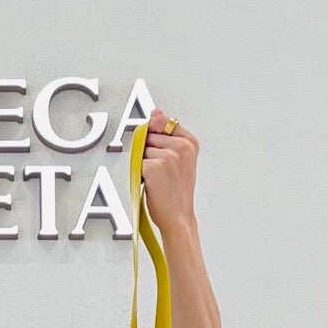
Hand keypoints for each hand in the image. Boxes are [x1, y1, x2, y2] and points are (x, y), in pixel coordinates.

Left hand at [140, 108, 198, 237]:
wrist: (178, 216)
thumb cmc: (178, 191)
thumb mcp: (181, 158)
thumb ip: (167, 134)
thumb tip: (155, 111)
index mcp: (190, 142)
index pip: (164, 123)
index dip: (156, 136)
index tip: (160, 150)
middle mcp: (180, 146)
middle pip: (150, 136)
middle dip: (150, 152)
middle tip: (161, 171)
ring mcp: (167, 156)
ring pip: (142, 150)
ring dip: (144, 164)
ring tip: (157, 178)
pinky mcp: (153, 167)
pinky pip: (137, 164)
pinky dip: (140, 174)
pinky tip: (151, 184)